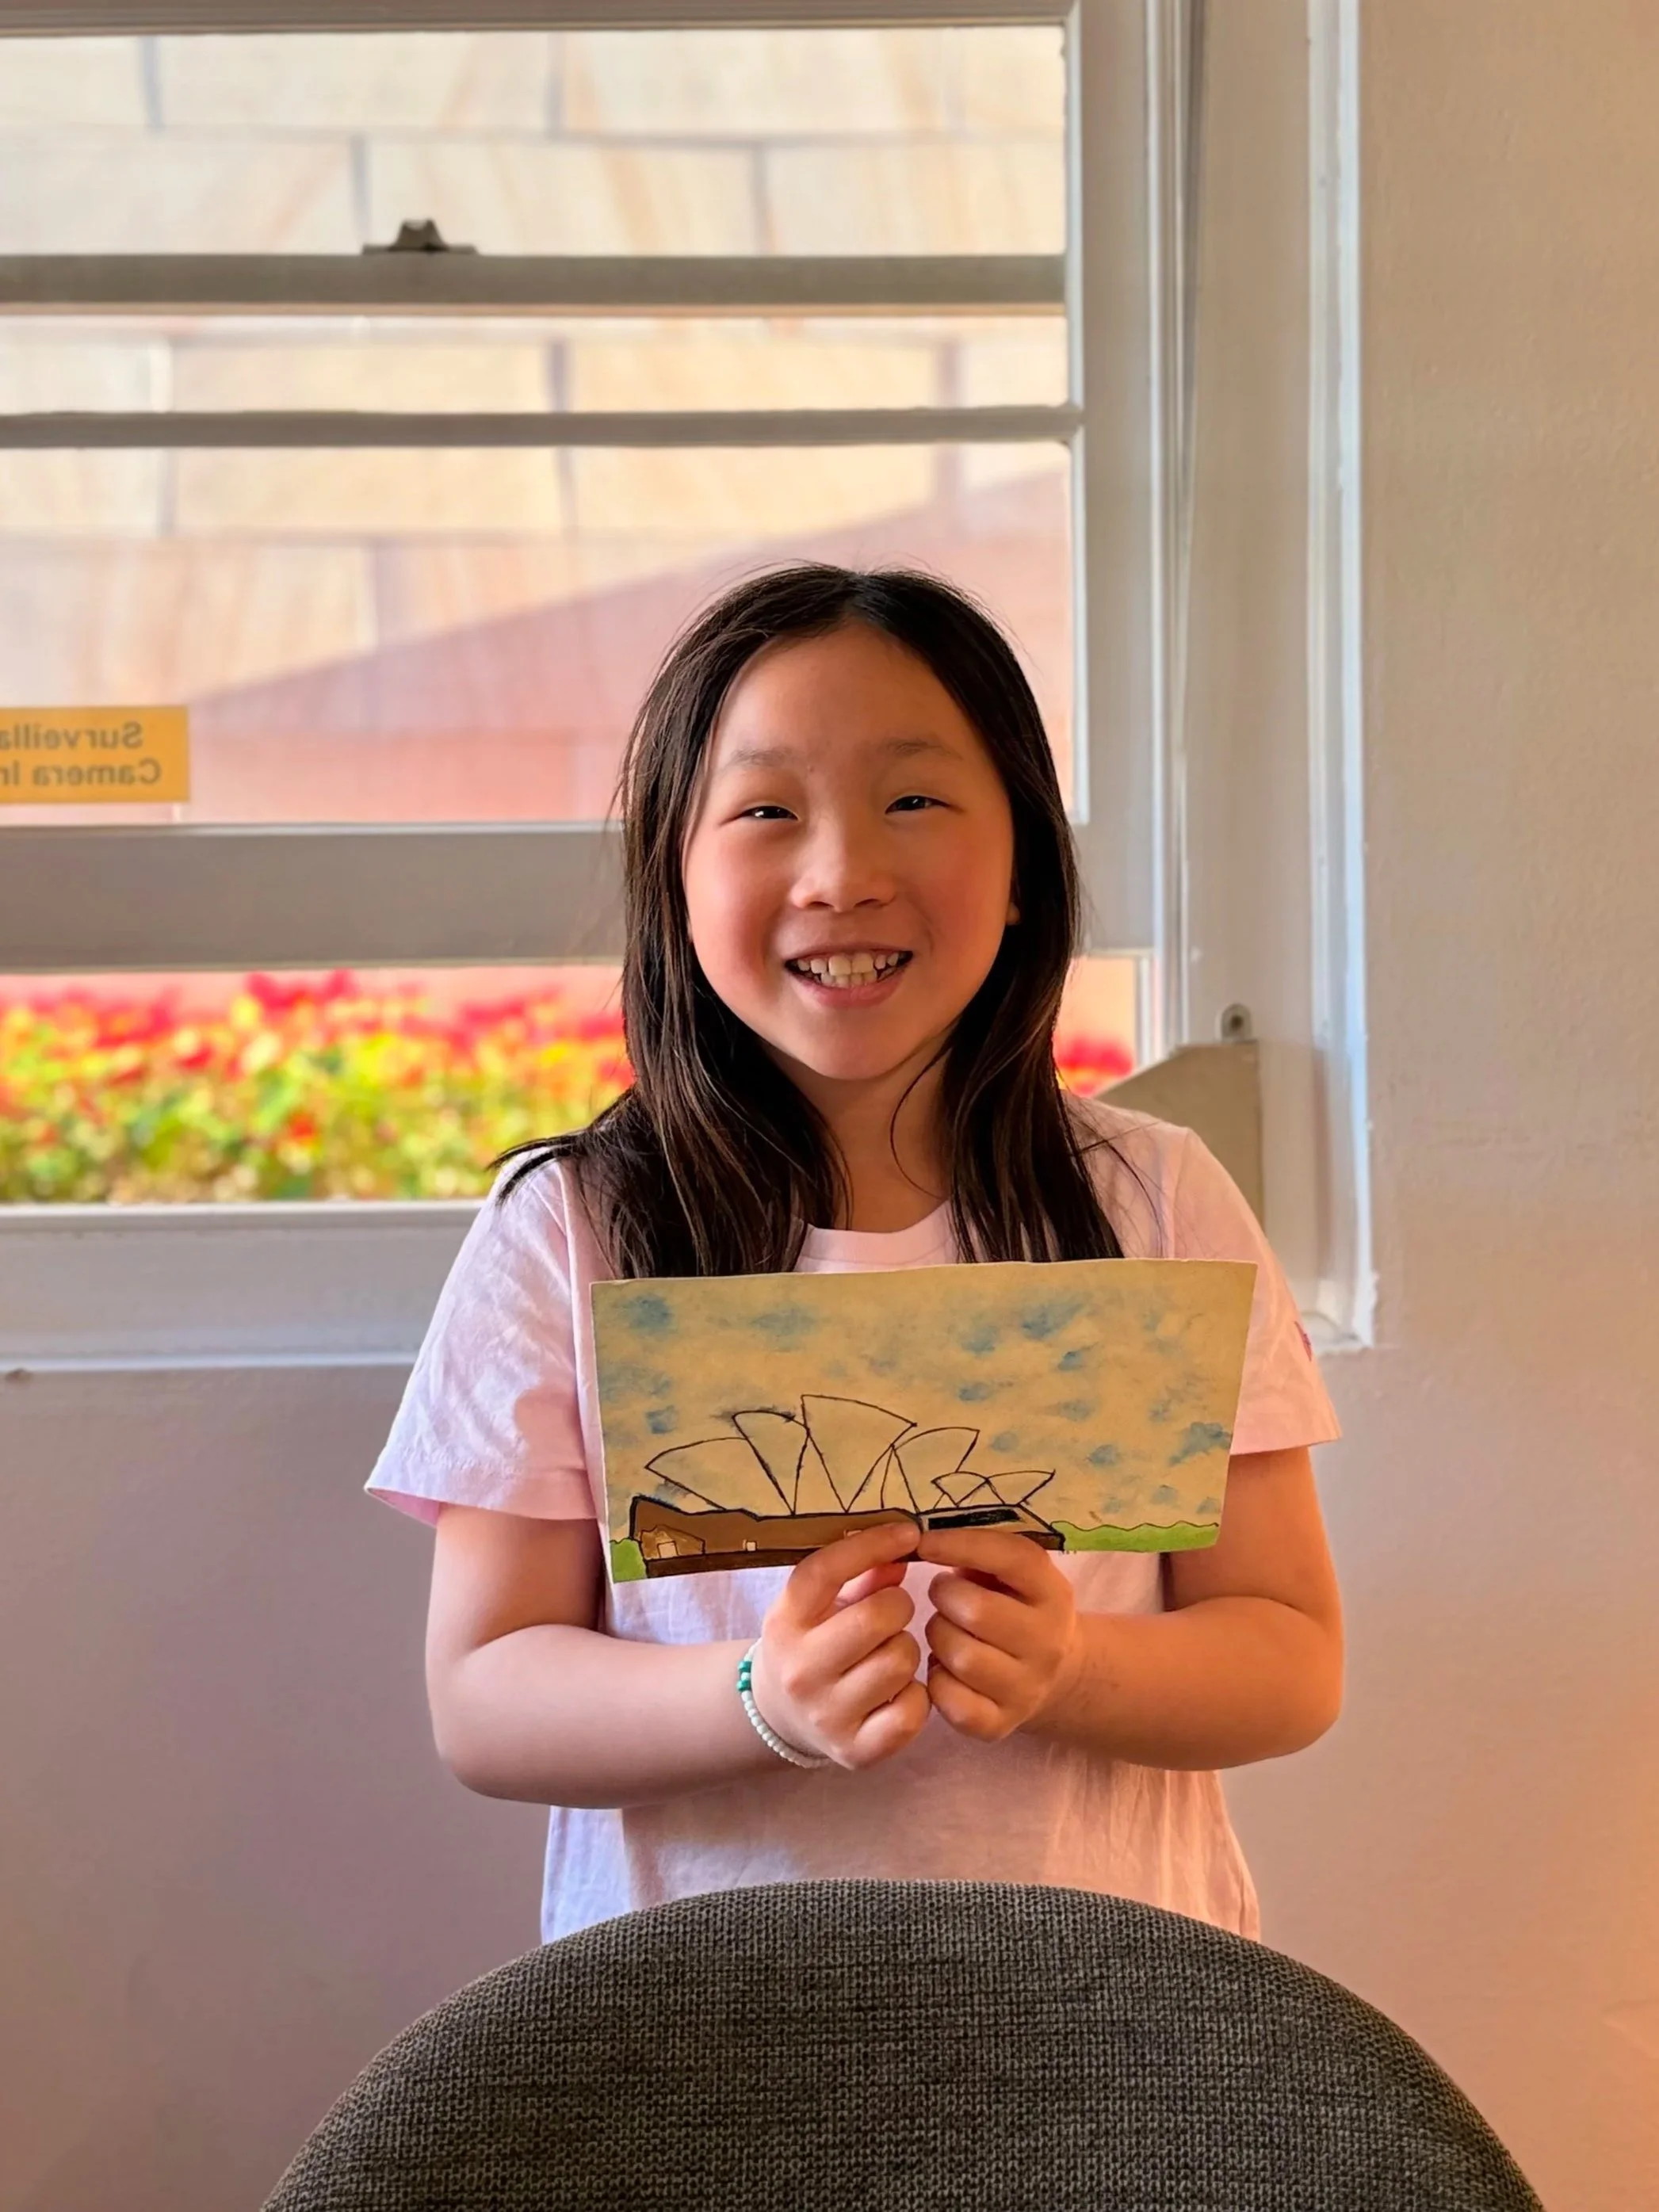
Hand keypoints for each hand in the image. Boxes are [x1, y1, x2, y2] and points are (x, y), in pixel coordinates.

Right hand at [751, 1521, 927, 1770]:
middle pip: (877, 1617)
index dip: (873, 1544)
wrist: (780, 1715)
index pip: (827, 1570)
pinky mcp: (854, 1751)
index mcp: (786, 1620)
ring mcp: (826, 1715)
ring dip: (907, 1651)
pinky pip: (911, 1713)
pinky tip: (899, 1691)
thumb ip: (861, 1572)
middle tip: (892, 1614)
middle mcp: (800, 1669)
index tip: (909, 1534)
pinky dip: (916, 1697)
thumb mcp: (820, 1603)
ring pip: (901, 1661)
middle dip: (897, 1608)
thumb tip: (905, 1547)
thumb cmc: (812, 1643)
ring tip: (890, 1653)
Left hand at [918, 1529, 1081, 1742]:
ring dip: (938, 1638)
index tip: (924, 1540)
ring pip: (961, 1658)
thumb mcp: (1012, 1573)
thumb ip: (979, 1550)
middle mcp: (1048, 1642)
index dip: (961, 1545)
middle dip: (944, 1598)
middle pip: (978, 1612)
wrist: (1056, 1672)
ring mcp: (1028, 1688)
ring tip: (943, 1630)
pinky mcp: (1001, 1724)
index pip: (1011, 1558)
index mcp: (1052, 1592)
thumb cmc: (1015, 1605)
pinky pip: (952, 1703)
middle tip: (941, 1595)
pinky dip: (936, 1682)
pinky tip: (943, 1668)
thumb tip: (918, 1535)